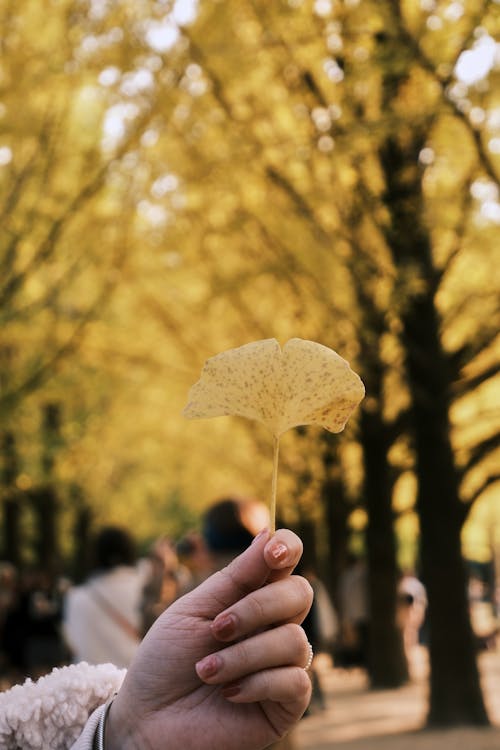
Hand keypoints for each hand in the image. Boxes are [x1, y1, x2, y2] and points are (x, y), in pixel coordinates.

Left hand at [106, 529, 312, 749]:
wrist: (147, 719)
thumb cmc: (166, 661)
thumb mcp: (193, 610)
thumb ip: (234, 577)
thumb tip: (267, 534)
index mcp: (253, 596)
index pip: (288, 560)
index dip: (289, 546)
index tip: (272, 553)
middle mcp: (274, 626)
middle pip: (300, 593)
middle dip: (257, 608)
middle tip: (217, 629)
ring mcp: (282, 664)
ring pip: (294, 640)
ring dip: (243, 655)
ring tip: (207, 671)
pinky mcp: (286, 704)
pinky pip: (294, 681)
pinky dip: (256, 683)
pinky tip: (228, 693)